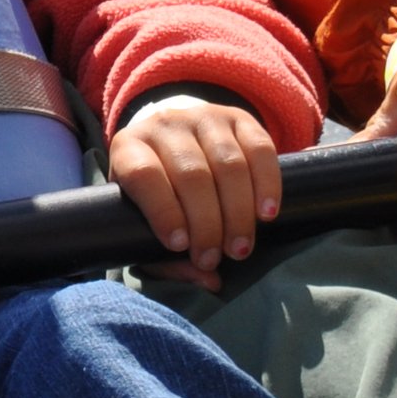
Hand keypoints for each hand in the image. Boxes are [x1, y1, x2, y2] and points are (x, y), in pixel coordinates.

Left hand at [108, 97, 280, 287]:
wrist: (174, 142)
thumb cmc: (157, 195)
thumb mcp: (144, 225)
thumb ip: (166, 258)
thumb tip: (210, 280)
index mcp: (130, 148)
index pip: (144, 175)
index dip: (164, 211)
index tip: (181, 245)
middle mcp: (164, 125)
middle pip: (192, 174)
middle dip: (207, 223)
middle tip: (217, 257)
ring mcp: (204, 117)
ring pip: (228, 163)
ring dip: (238, 212)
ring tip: (240, 247)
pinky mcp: (239, 117)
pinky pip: (260, 148)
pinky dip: (267, 184)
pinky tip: (266, 214)